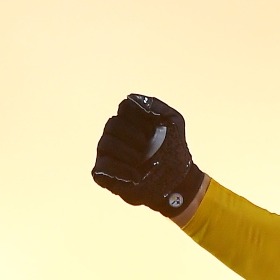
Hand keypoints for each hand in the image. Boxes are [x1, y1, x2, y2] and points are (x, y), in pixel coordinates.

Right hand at [91, 94, 204, 217]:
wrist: (177, 182)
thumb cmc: (174, 151)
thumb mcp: (174, 122)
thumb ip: (157, 107)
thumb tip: (132, 98)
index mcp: (131, 120)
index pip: (125, 107)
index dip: (140, 116)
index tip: (153, 129)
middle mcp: (115, 135)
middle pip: (113, 124)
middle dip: (134, 136)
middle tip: (148, 147)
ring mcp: (107, 154)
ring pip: (106, 144)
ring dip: (129, 154)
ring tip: (142, 162)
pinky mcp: (103, 173)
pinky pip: (102, 167)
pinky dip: (121, 171)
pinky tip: (136, 176)